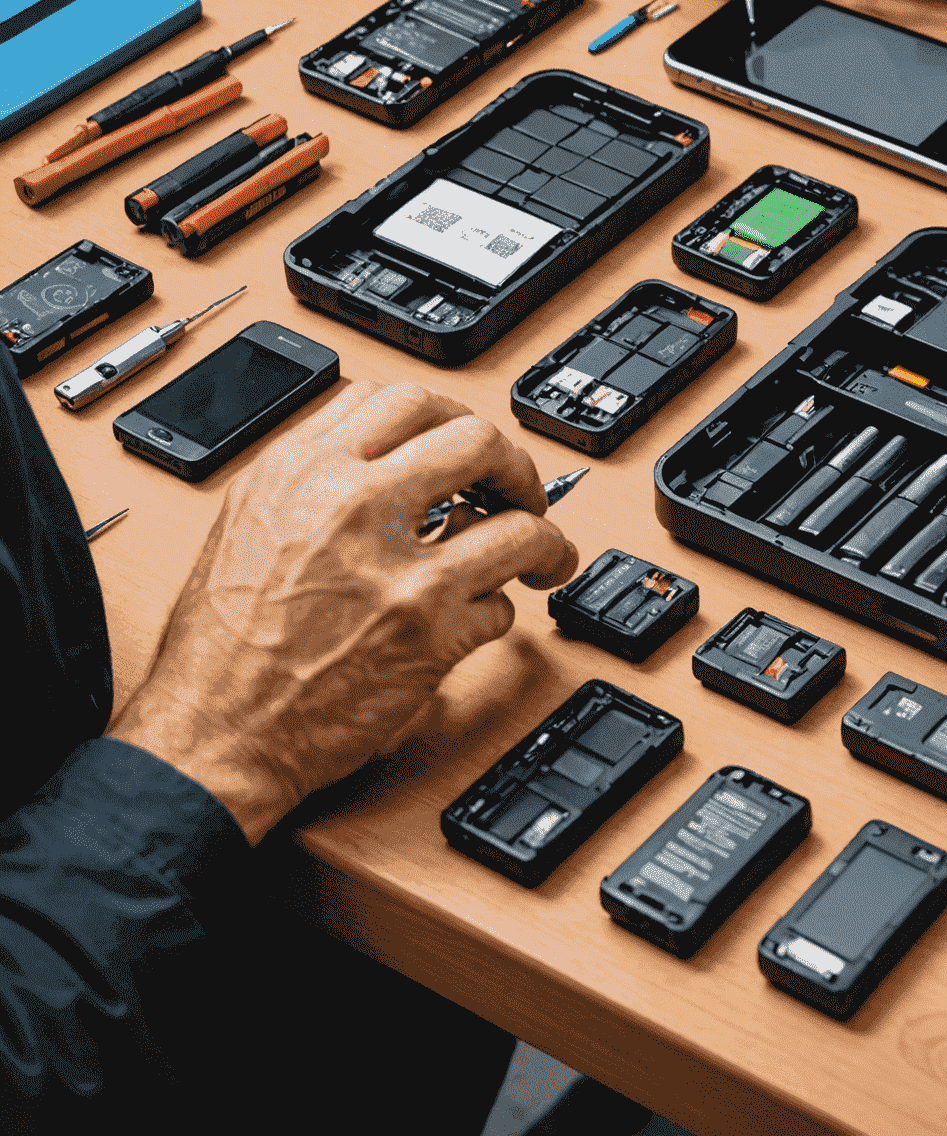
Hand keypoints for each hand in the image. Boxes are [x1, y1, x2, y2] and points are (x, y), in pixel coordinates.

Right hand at [109, 381, 578, 843]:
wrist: (210, 735)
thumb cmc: (219, 647)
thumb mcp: (247, 522)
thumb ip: (315, 478)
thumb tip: (389, 458)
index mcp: (302, 470)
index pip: (406, 402)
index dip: (451, 421)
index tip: (463, 446)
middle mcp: (352, 504)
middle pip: (476, 438)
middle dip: (512, 463)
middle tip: (518, 490)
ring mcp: (398, 568)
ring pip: (519, 522)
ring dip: (544, 538)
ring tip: (544, 555)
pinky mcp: (430, 632)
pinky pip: (502, 604)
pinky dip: (498, 612)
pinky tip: (479, 620)